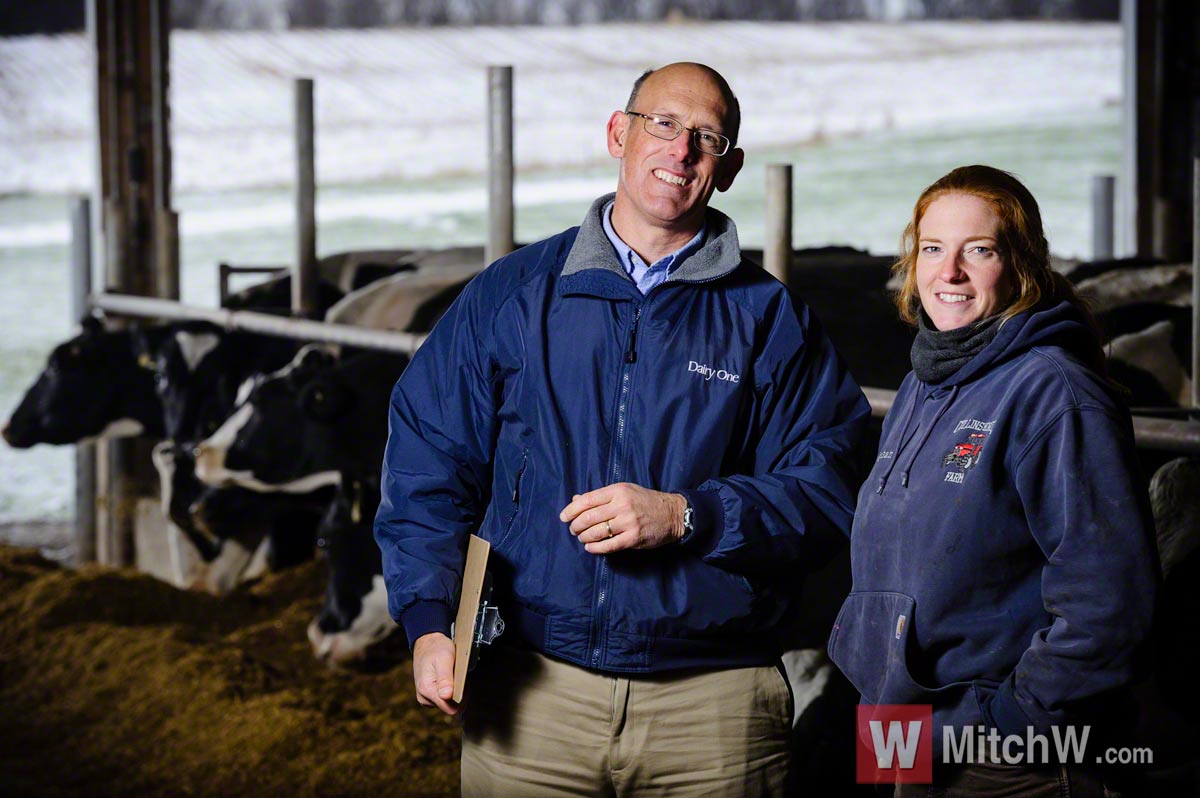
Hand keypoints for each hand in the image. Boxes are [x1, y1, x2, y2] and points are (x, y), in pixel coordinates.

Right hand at [412, 632, 458, 715]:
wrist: (426, 642)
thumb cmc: (436, 648)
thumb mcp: (444, 659)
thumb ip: (445, 678)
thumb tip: (446, 696)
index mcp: (426, 690)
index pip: (450, 708)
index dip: (461, 698)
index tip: (463, 684)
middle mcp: (424, 698)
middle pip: (450, 707)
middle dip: (459, 694)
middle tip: (459, 676)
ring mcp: (425, 698)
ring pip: (448, 704)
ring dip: (455, 692)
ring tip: (453, 675)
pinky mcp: (429, 696)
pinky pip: (445, 699)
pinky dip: (451, 690)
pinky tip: (451, 678)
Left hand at [559, 483, 686, 554]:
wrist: (672, 514)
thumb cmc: (645, 501)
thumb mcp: (624, 491)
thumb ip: (600, 496)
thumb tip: (576, 500)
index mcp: (618, 491)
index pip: (587, 500)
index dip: (571, 510)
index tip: (564, 517)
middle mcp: (622, 505)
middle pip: (589, 517)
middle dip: (576, 525)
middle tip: (573, 530)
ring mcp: (628, 522)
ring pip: (596, 532)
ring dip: (584, 537)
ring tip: (582, 538)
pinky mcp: (634, 538)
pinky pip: (609, 545)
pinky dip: (596, 548)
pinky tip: (590, 547)